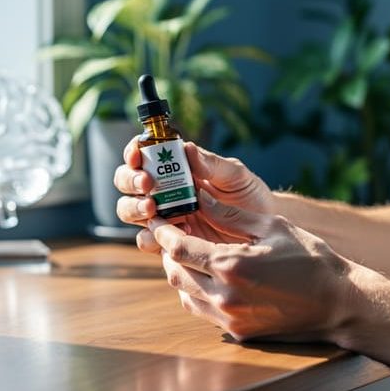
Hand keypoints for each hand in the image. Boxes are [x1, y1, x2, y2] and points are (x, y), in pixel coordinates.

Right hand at [114, 139, 273, 246]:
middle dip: (130, 181)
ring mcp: (164, 217)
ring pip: (129, 211)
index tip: (137, 154)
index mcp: (175, 168)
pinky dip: (151, 237)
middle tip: (147, 184)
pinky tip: (174, 232)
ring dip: (134, 208)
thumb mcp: (234, 175)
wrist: (263, 227)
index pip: (142, 155)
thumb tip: (188, 148)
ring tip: (154, 208)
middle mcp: (163, 191)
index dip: (133, 152)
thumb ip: (211, 164)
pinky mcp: (169, 242)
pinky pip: (147, 240)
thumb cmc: (248, 194)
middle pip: (127, 183)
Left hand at [148, 190, 363, 341]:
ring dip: (182, 273)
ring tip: (191, 255)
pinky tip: (209, 277)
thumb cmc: (310, 259)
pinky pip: (203, 311)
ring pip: (185, 295)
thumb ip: (230, 215)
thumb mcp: (271, 227)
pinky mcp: (238, 332)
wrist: (339, 303)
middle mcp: (225, 296)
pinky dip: (197, 293)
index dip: (163, 232)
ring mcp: (231, 318)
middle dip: (168, 253)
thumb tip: (200, 197)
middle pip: (175, 273)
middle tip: (173, 235)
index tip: (159, 220)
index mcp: (231, 266)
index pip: (178, 248)